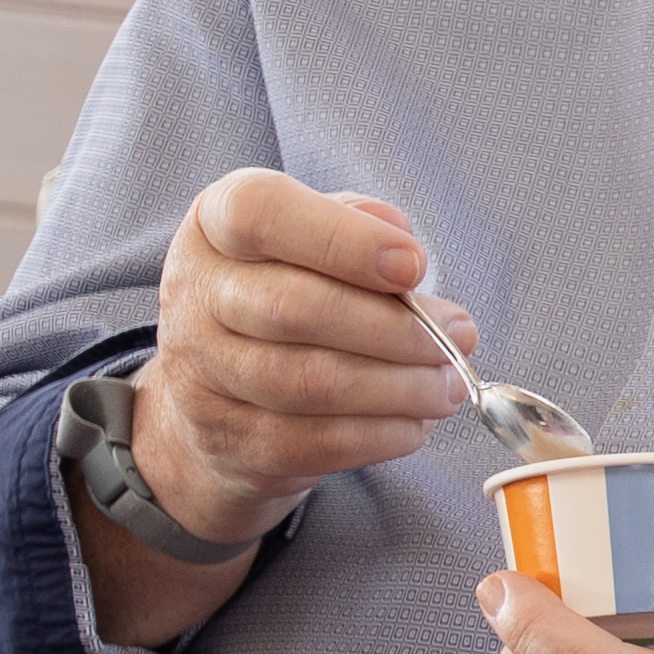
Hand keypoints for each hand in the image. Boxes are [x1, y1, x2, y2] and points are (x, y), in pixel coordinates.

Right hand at [132, 170, 476, 543]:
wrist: (219, 394)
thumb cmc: (290, 294)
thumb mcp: (315, 240)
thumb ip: (359, 225)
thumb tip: (404, 247)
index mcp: (214, 227)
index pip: (258, 212)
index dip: (344, 239)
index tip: (413, 268)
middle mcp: (195, 294)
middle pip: (295, 309)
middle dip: (397, 329)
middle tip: (459, 337)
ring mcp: (202, 372)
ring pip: (312, 383)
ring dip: (402, 388)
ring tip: (449, 385)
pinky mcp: (229, 438)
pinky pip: (318, 441)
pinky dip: (384, 434)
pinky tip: (416, 421)